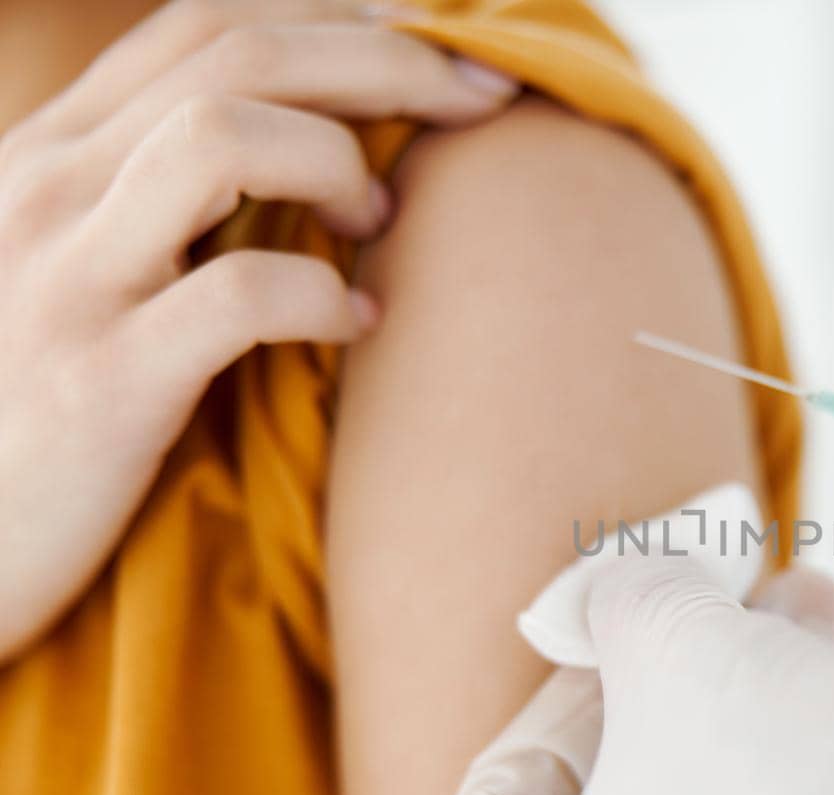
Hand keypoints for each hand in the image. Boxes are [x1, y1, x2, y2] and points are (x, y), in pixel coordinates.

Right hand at [0, 0, 517, 658]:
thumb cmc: (31, 411)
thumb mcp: (82, 270)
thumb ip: (167, 204)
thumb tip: (314, 163)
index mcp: (58, 151)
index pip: (209, 23)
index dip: (341, 18)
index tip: (444, 44)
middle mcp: (52, 185)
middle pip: (239, 53)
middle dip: (386, 58)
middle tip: (483, 95)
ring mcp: (70, 278)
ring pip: (223, 134)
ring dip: (336, 161)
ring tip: (379, 224)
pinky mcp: (101, 382)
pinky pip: (236, 296)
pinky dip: (319, 297)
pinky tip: (357, 326)